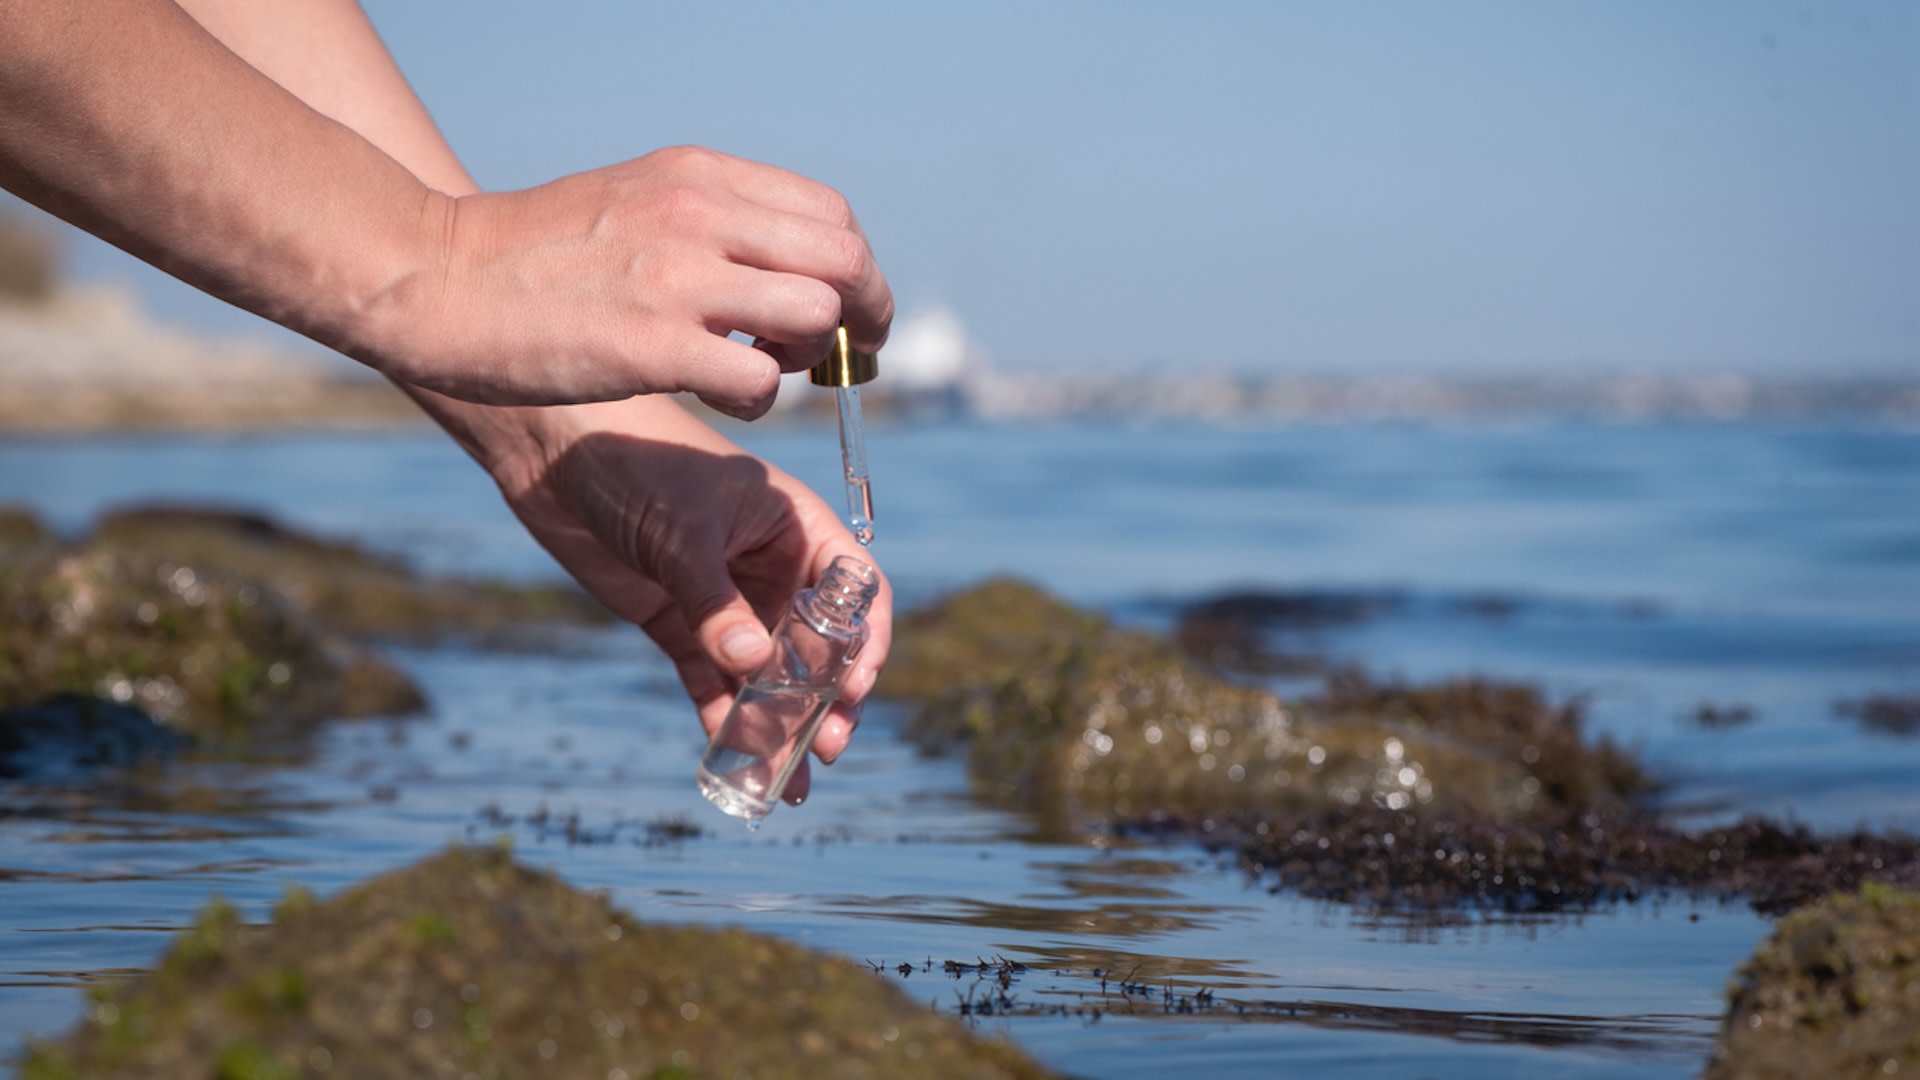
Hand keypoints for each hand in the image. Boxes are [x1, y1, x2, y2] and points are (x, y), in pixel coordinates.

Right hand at [372, 146, 891, 417]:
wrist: (437, 277)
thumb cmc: (536, 254)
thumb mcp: (637, 201)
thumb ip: (713, 222)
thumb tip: (786, 267)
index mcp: (699, 177)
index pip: (832, 215)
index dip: (855, 271)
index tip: (846, 311)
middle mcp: (699, 215)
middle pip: (845, 261)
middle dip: (864, 316)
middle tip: (842, 358)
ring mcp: (678, 280)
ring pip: (816, 315)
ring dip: (808, 358)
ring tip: (763, 370)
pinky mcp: (651, 346)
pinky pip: (757, 382)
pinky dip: (756, 400)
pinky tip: (716, 395)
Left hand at [440, 393, 891, 800]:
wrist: (555, 448)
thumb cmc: (637, 459)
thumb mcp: (683, 531)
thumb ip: (714, 601)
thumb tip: (752, 666)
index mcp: (795, 526)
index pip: (854, 590)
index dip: (865, 641)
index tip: (855, 689)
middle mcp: (769, 566)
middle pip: (816, 644)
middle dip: (825, 700)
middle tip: (829, 747)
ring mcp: (724, 598)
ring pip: (765, 673)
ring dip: (778, 722)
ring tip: (789, 778)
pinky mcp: (677, 621)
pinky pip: (711, 680)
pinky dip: (722, 717)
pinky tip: (732, 755)